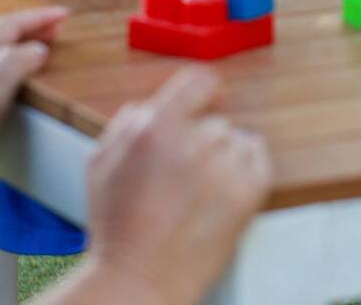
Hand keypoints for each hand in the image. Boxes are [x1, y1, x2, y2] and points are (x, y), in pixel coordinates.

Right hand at [79, 68, 271, 304]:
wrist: (140, 280)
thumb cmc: (117, 227)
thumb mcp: (100, 163)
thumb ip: (127, 122)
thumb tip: (153, 104)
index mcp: (155, 128)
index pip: (199, 80)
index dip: (203, 92)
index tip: (205, 102)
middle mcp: (194, 142)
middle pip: (215, 121)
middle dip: (201, 142)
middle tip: (184, 176)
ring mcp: (224, 167)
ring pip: (236, 140)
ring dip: (223, 159)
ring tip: (199, 193)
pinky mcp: (248, 192)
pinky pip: (259, 159)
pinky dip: (247, 170)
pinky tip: (223, 192)